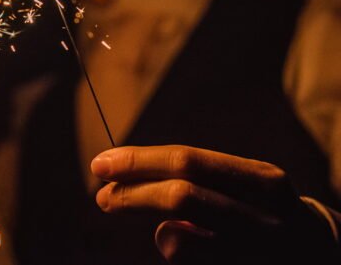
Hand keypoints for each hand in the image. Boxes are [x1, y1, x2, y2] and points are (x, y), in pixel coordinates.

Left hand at [91, 145, 337, 263]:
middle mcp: (265, 218)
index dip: (138, 162)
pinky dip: (173, 251)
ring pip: (178, 241)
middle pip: (180, 197)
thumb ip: (191, 178)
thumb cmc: (257, 209)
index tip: (102, 164)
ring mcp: (258, 255)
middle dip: (131, 195)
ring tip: (155, 224)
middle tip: (102, 196)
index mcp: (262, 180)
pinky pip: (186, 263)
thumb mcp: (239, 185)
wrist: (314, 253)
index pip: (187, 162)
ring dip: (155, 230)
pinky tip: (183, 243)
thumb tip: (120, 178)